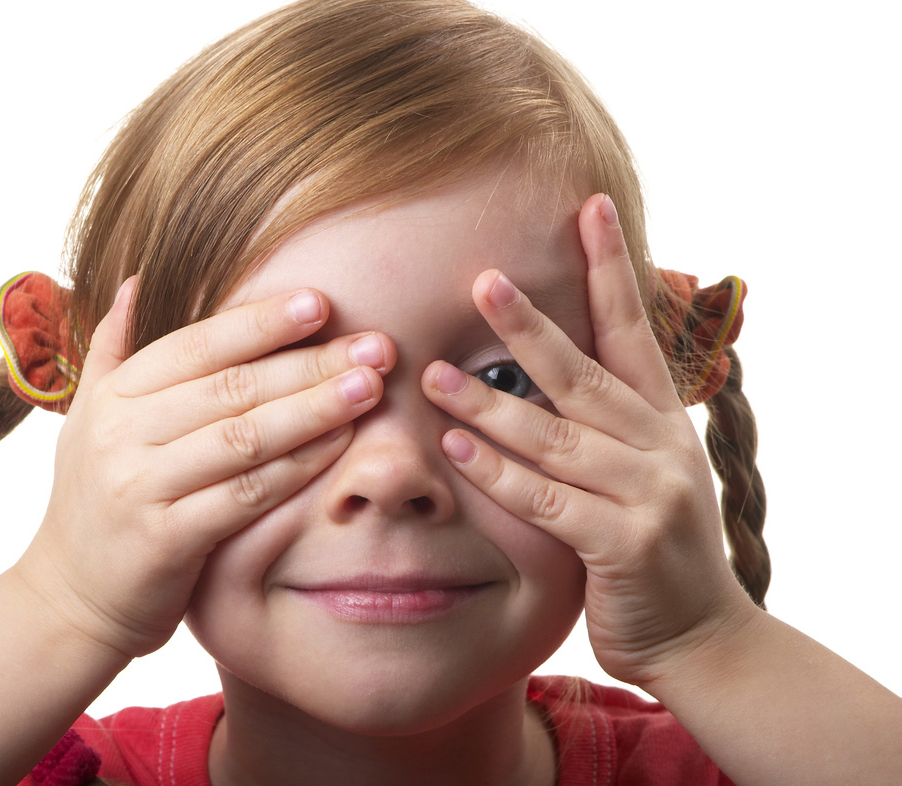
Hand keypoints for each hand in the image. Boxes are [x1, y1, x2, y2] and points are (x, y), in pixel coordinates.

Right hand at [17, 278, 393, 658]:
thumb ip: (113, 350)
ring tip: (370, 387)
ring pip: (244, 437)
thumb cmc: (95, 502)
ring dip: (314, 409)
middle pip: (231, 387)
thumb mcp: (89, 419)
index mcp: (112, 396)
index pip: (196, 344)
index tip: (320, 303)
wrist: (69, 601)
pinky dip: (297, 468)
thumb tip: (134, 281)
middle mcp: (121, 435)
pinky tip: (340, 447)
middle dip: (309, 362)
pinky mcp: (165, 539)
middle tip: (374, 346)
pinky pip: (246, 495)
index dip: (261, 321)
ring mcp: (140, 487)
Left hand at [422, 194, 754, 686]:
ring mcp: (647, 493)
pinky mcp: (623, 543)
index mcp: (661, 418)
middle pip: (583, 373)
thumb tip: (546, 362)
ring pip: (555, 435)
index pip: (632, 329)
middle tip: (482, 280)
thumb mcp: (643, 469)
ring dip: (489, 402)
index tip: (588, 208)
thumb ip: (605, 419)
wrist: (698, 636)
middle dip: (529, 325)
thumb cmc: (650, 545)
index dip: (611, 268)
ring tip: (432, 375)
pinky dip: (499, 473)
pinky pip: (546, 500)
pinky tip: (457, 447)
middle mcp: (658, 446)